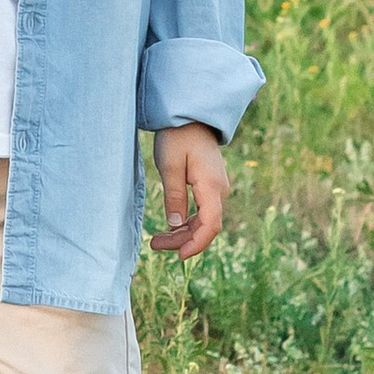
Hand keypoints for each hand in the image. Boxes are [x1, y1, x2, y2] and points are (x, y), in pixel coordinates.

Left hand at [148, 123, 228, 259]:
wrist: (190, 117)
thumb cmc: (177, 137)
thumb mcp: (170, 166)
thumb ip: (174, 196)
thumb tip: (176, 225)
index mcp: (211, 186)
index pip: (211, 225)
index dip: (197, 244)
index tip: (179, 256)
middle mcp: (219, 189)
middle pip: (206, 226)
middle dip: (183, 240)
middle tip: (154, 244)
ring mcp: (216, 187)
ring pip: (204, 220)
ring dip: (183, 233)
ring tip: (156, 239)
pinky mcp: (210, 185)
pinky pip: (202, 210)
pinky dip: (187, 221)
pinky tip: (171, 227)